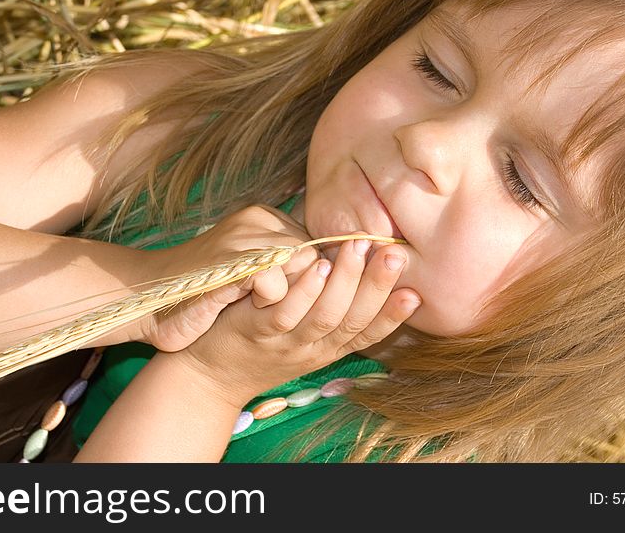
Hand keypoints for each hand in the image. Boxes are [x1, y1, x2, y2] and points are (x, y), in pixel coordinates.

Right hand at [137, 204, 321, 351]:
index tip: (295, 300)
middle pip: (317, 254)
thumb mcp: (256, 272)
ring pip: (304, 266)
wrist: (147, 300)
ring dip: (292, 298)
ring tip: (265, 310)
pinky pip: (275, 281)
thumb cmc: (205, 295)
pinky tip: (247, 308)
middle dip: (310, 289)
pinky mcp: (229, 261)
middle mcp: (257, 219)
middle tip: (281, 308)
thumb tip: (338, 274)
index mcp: (266, 218)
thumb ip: (291, 266)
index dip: (318, 280)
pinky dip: (270, 303)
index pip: (320, 244)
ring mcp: (242, 238)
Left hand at [170, 237, 420, 407]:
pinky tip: (316, 266)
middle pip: (352, 321)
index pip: (367, 333)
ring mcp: (284, 342)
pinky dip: (304, 291)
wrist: (207, 374)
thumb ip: (325, 303)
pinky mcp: (255, 332)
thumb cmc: (258, 340)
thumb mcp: (299, 330)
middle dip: (377, 287)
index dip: (393, 314)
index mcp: (326, 348)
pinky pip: (284, 314)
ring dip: (344, 282)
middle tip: (394, 254)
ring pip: (324, 316)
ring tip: (357, 249)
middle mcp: (311, 349)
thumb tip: (351, 259)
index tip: (417, 290)